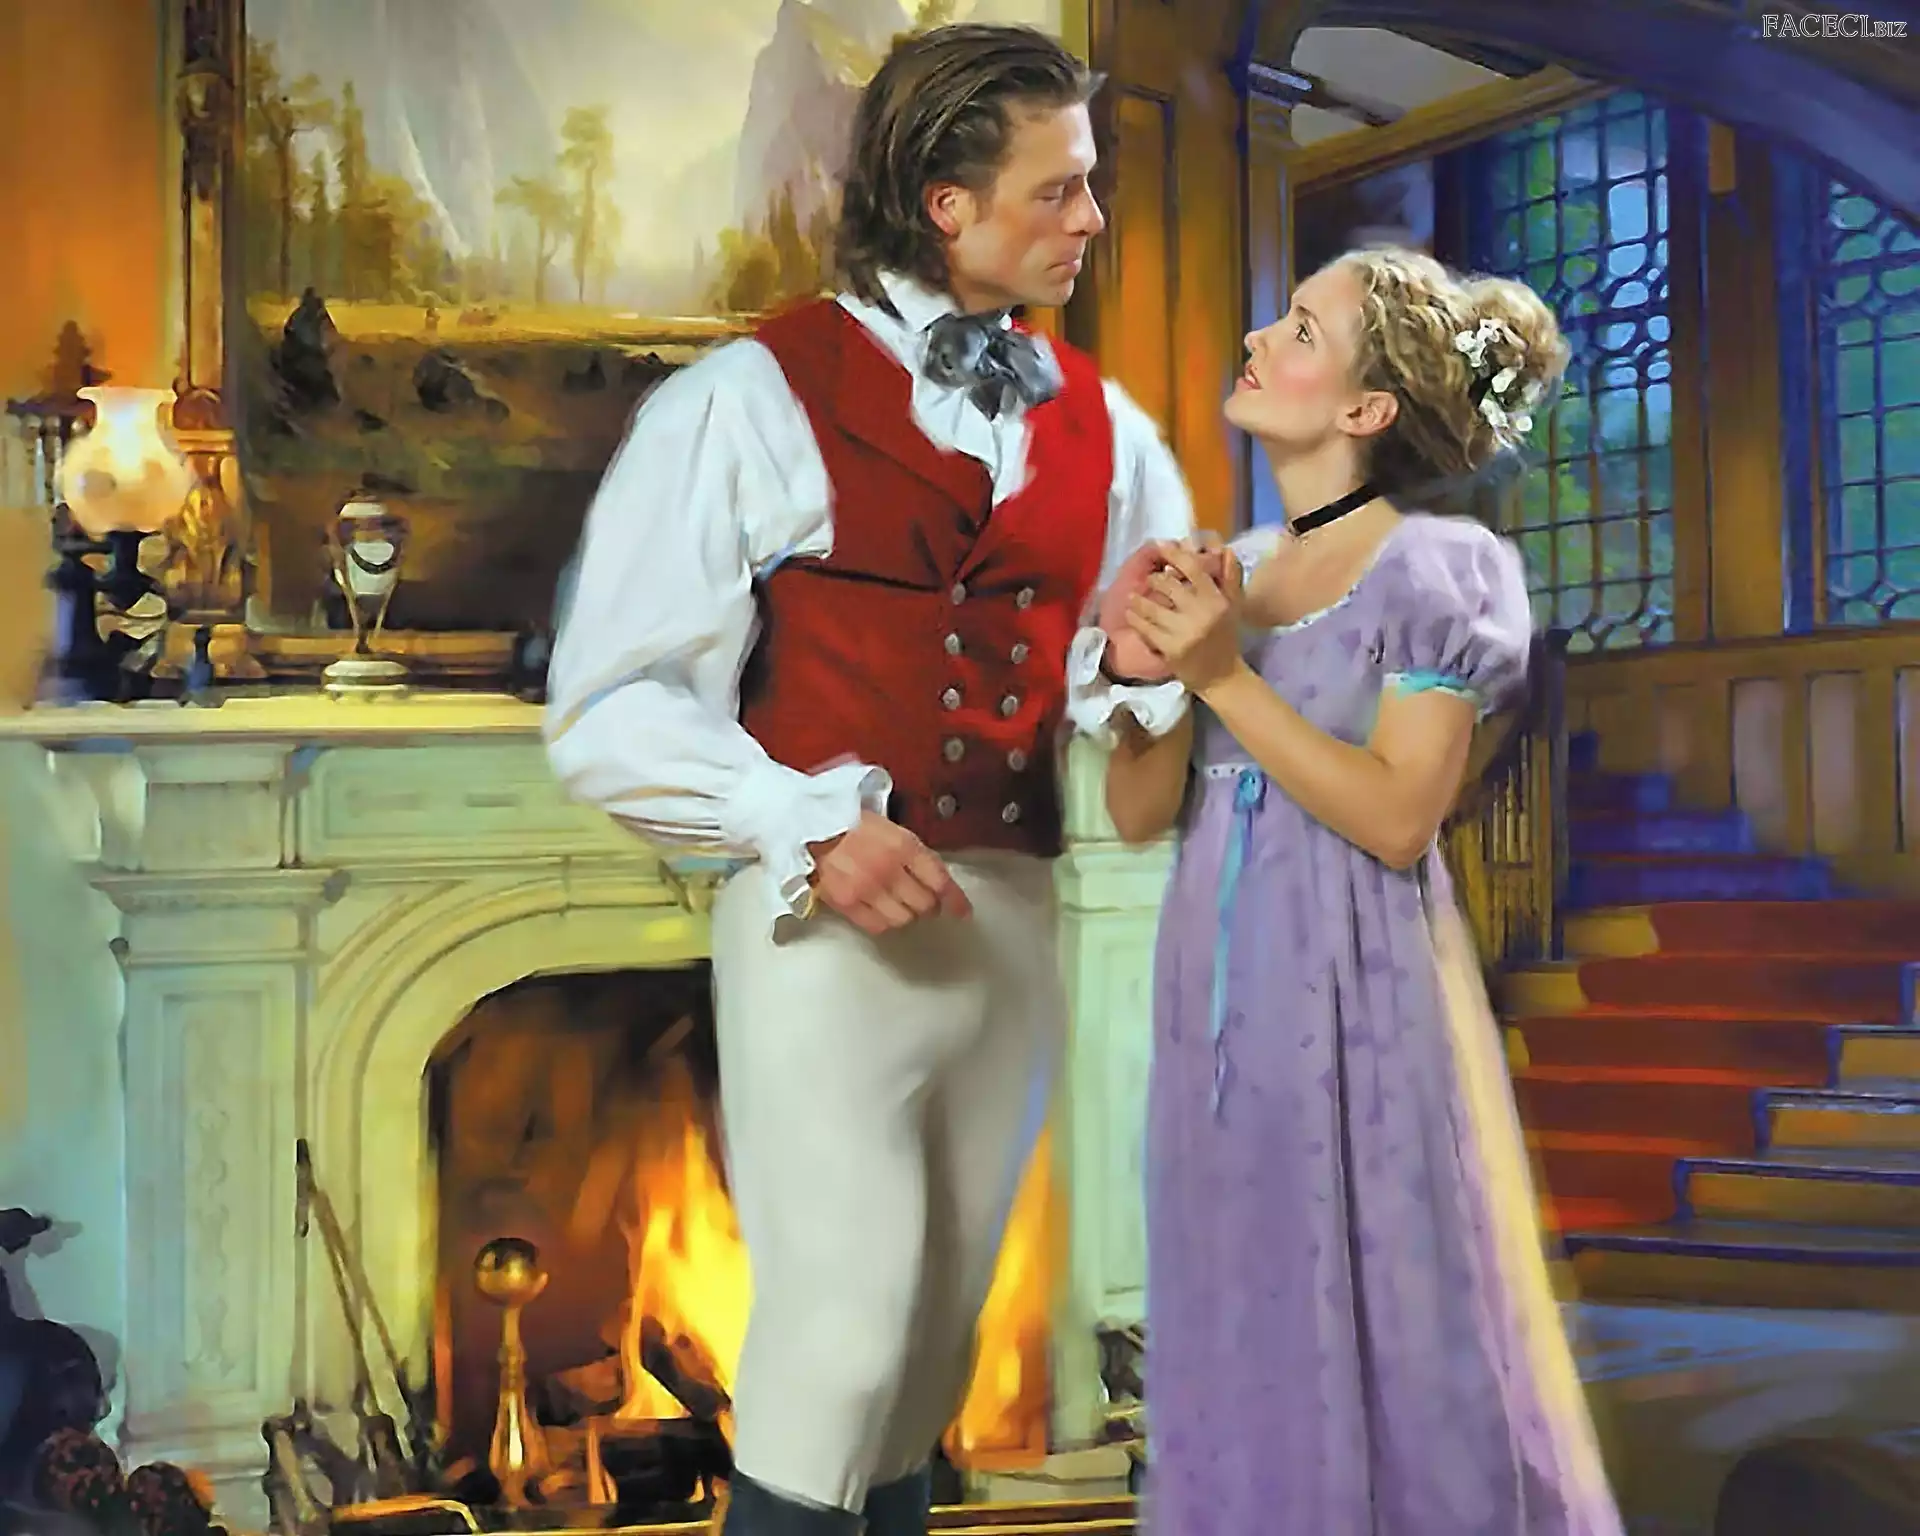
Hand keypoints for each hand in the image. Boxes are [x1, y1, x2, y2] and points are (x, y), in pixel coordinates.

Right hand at [806, 811, 973, 935]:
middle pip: (925, 904)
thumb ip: (914, 852)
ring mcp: (866, 889)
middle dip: (929, 905)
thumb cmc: (851, 823)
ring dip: (908, 915)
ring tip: (902, 906)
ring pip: (904, 919)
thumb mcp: (891, 826)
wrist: (807, 826)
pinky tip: (884, 912)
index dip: (955, 900)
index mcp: (902, 845)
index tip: (963, 910)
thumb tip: (937, 879)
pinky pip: (878, 926)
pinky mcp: (847, 903)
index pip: (939, 880)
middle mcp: (888, 869)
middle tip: (925, 901)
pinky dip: (886, 922)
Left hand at [1097, 538, 1232, 682]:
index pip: (1194, 570)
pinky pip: (1147, 628)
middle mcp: (1202, 613)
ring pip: (1153, 607)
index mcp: (1218, 600)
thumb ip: (1230, 577)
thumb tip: (1224, 549)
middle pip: (1169, 586)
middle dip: (1154, 580)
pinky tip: (1131, 615)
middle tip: (1149, 580)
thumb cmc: (1226, 638)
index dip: (1175, 554)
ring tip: (1132, 597)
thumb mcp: (1234, 606)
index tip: (1161, 545)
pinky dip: (1136, 619)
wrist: (1223, 677)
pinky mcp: (1172, 649)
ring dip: (1138, 600)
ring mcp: (1185, 632)